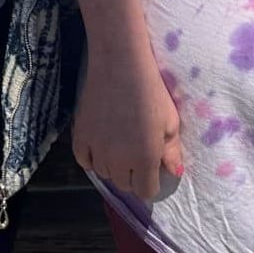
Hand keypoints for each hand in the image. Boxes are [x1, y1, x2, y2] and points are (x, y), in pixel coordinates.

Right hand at [70, 54, 183, 203]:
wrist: (119, 62)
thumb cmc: (151, 89)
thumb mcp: (170, 120)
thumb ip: (171, 150)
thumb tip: (174, 172)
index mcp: (145, 158)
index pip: (146, 191)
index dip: (151, 182)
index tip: (152, 167)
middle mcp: (119, 160)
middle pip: (124, 184)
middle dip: (132, 174)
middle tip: (136, 151)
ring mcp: (96, 149)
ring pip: (104, 173)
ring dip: (113, 165)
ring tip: (118, 144)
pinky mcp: (79, 135)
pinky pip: (83, 161)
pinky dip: (91, 157)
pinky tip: (100, 145)